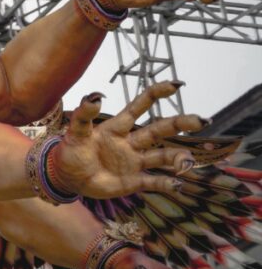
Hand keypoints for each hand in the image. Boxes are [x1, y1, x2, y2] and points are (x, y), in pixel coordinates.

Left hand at [51, 81, 205, 198]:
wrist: (66, 177)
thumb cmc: (70, 151)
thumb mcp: (74, 132)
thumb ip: (84, 115)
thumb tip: (95, 96)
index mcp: (116, 128)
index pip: (139, 107)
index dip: (156, 94)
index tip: (176, 85)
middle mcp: (130, 143)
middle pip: (159, 130)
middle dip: (180, 124)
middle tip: (201, 121)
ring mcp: (134, 162)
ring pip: (162, 156)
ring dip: (178, 158)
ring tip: (187, 161)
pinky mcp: (133, 181)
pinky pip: (154, 181)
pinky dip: (167, 183)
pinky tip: (177, 184)